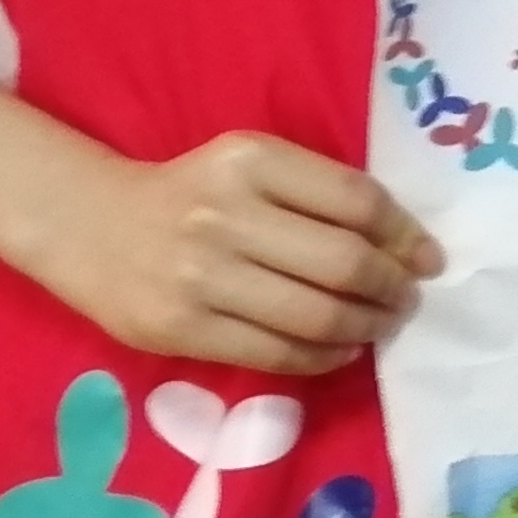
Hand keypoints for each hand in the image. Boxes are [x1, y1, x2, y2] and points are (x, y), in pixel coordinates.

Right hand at [31, 130, 442, 374]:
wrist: (90, 226)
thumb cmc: (191, 194)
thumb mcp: (250, 166)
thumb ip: (316, 194)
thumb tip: (404, 247)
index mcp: (251, 160)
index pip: (355, 200)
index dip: (405, 234)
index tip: (428, 259)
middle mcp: (227, 215)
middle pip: (343, 262)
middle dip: (392, 288)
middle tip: (408, 299)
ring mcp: (202, 276)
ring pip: (315, 316)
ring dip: (365, 327)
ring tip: (380, 326)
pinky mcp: (183, 329)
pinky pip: (277, 353)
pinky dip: (323, 356)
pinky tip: (339, 350)